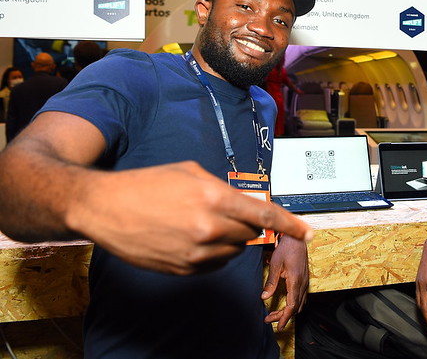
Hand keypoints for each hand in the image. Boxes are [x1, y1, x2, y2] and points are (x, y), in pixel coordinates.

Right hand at [70, 161, 312, 274]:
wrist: (104, 207)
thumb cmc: (147, 184)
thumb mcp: (191, 172)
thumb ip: (225, 189)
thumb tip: (247, 204)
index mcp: (214, 198)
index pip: (265, 214)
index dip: (291, 224)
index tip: (308, 232)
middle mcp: (209, 228)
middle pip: (252, 233)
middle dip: (248, 222)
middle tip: (225, 211)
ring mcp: (196, 252)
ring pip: (235, 250)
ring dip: (230, 238)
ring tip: (201, 221)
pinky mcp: (184, 269)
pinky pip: (215, 264)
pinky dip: (214, 251)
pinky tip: (192, 237)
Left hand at [262, 234, 308, 329]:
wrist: (297, 238)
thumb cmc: (287, 248)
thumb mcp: (275, 264)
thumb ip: (271, 282)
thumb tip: (264, 297)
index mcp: (296, 280)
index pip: (292, 305)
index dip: (285, 317)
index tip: (278, 326)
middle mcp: (303, 283)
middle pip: (295, 307)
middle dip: (283, 316)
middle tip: (269, 319)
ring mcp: (305, 281)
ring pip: (300, 303)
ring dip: (289, 311)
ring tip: (275, 314)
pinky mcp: (305, 279)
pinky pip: (302, 297)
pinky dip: (294, 304)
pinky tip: (286, 304)